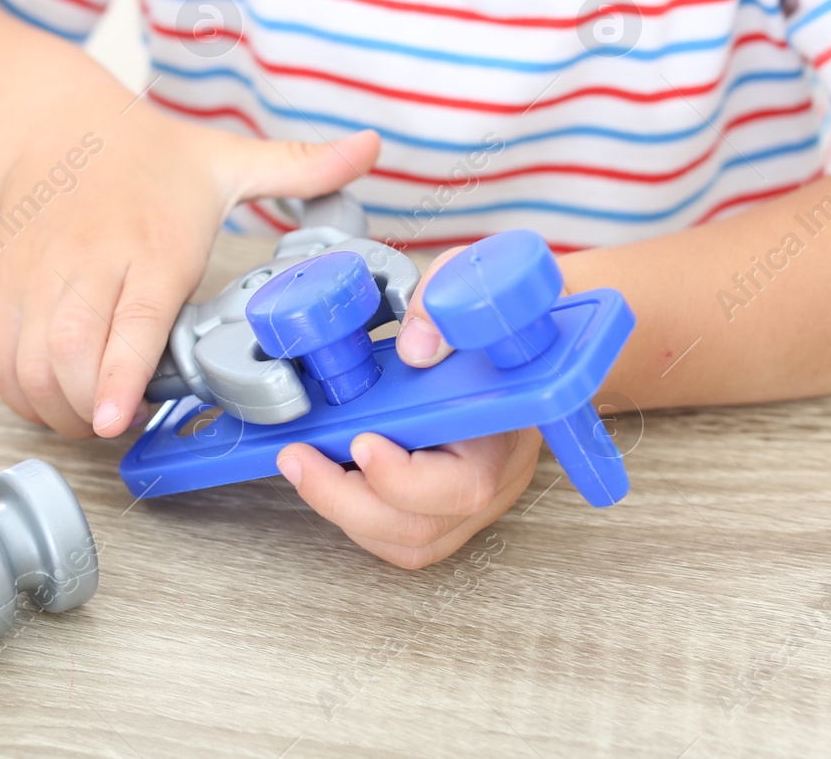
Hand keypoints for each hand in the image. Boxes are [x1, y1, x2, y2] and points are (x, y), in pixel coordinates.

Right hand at [0, 106, 378, 436]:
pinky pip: (0, 359)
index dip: (121, 373)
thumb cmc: (147, 154)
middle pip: (69, 353)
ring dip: (58, 408)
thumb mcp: (228, 158)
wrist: (53, 125)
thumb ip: (301, 165)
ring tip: (98, 417)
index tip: (119, 416)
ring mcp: (41, 278)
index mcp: (153, 241)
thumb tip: (370, 146)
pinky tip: (58, 400)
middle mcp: (90, 262)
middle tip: (125, 422)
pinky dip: (23, 395)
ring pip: (30, 364)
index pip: (132, 316)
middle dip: (89, 408)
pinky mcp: (8, 290)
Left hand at [274, 243, 544, 567]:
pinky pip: (399, 537)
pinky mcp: (449, 509)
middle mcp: (495, 480)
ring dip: (344, 512)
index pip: (464, 484)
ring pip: (407, 543)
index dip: (405, 478)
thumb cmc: (503, 318)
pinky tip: (329, 475)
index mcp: (508, 433)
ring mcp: (473, 503)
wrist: (531, 337)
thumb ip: (443, 306)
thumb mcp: (476, 286)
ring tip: (303, 464)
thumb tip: (414, 346)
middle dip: (347, 500)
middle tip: (299, 458)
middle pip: (423, 527)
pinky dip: (357, 517)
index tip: (361, 442)